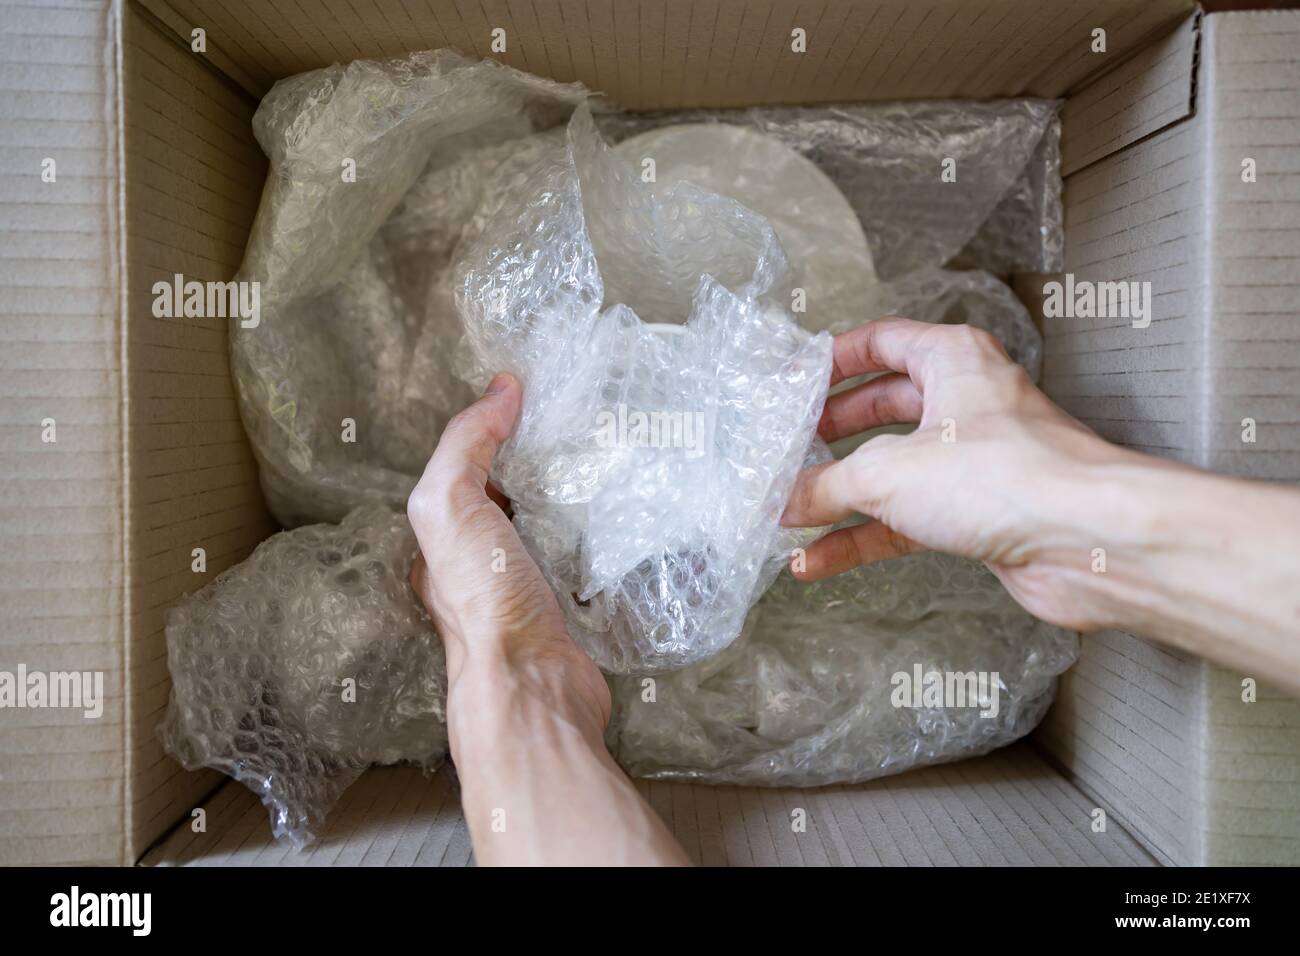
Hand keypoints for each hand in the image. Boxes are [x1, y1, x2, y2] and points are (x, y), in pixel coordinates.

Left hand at [406, 373, 608, 729]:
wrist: (534, 685)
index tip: (537, 401)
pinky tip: (630, 515)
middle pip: (513, 498)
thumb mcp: (451, 506)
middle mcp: (482, 565)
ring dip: (580, 497)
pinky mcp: (573, 608)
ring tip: (615, 459)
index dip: (496, 432)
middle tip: (586, 426)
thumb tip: (500, 389)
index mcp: (446, 540)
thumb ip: (466, 445)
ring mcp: (529, 589)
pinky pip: (589, 559)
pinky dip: (606, 536)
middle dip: (544, 463)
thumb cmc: (485, 598)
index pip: (468, 470)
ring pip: (554, 527)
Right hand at [781, 318, 1144, 631]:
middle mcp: (967, 404)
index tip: (793, 383)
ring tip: (789, 511)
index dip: (833, 360)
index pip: (881, 342)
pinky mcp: (978, 515)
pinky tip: (817, 560)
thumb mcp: (889, 472)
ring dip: (840, 495)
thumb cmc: (1011, 476)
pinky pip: (904, 522)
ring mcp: (974, 462)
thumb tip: (784, 499)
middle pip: (883, 408)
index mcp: (952, 361)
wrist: (1087, 541)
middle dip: (831, 432)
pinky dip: (861, 539)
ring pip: (893, 471)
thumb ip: (827, 485)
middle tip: (790, 447)